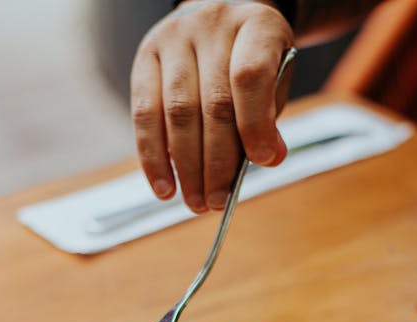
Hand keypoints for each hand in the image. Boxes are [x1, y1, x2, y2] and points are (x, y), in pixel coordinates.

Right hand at [130, 0, 293, 212]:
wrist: (215, 23)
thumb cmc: (247, 65)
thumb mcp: (273, 82)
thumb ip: (268, 118)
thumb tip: (268, 160)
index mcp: (256, 25)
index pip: (251, 75)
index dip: (255, 123)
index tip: (261, 162)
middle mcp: (212, 24)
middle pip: (213, 103)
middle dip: (216, 161)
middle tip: (217, 201)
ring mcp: (173, 38)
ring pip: (177, 112)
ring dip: (186, 167)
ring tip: (196, 202)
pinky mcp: (144, 57)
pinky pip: (144, 114)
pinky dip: (153, 157)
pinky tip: (165, 187)